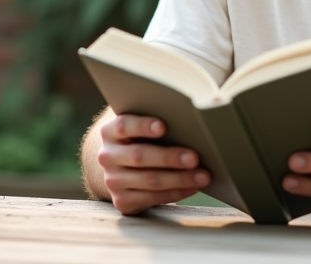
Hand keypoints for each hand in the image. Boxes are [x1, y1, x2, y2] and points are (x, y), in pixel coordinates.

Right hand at [96, 113, 210, 214]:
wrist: (119, 167)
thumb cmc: (140, 139)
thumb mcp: (140, 126)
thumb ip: (155, 116)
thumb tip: (197, 109)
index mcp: (109, 132)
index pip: (123, 126)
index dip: (142, 126)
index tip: (163, 126)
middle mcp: (107, 156)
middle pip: (139, 156)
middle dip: (169, 157)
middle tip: (194, 158)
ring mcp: (113, 181)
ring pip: (149, 181)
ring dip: (179, 179)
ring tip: (203, 176)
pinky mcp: (122, 201)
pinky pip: (152, 199)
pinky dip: (176, 193)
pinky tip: (192, 187)